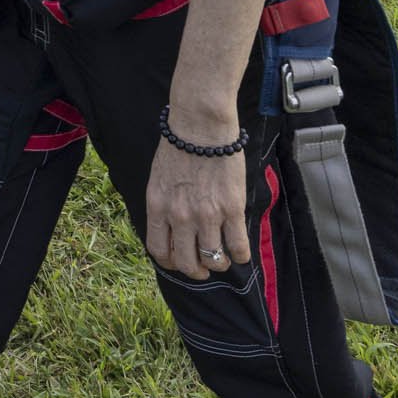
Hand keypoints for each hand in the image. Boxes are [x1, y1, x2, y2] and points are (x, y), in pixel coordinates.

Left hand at [145, 111, 250, 281]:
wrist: (201, 125)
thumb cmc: (180, 146)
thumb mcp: (158, 178)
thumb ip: (164, 205)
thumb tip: (171, 227)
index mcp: (158, 207)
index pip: (159, 251)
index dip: (170, 263)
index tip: (179, 261)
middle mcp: (180, 216)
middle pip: (186, 262)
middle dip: (195, 272)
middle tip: (203, 269)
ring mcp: (206, 215)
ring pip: (212, 259)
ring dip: (218, 264)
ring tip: (222, 259)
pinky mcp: (231, 209)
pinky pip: (237, 245)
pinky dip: (240, 255)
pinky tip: (240, 253)